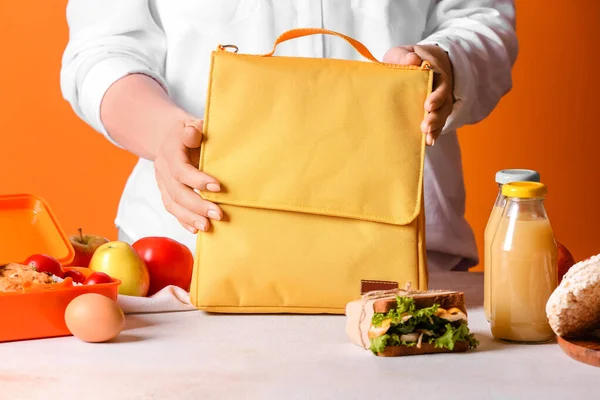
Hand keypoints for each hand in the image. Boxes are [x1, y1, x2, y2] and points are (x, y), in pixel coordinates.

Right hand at [154, 118, 222, 232]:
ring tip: (207, 227)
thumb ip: (194, 130)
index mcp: (170, 151)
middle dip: (198, 205)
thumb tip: (193, 133)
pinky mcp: (166, 192)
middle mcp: (163, 169)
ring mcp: (163, 182)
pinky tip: (196, 229)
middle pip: (177, 192)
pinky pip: (172, 209)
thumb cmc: (189, 132)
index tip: (218, 187)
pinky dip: (183, 220)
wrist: (170, 136)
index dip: (198, 180)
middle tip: (218, 214)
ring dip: (190, 217)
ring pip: (173, 204)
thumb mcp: (191, 124)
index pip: (181, 170)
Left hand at [383, 44, 454, 145]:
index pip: (440, 83)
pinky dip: (434, 132)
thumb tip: (413, 60)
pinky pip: (438, 123)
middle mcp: (440, 87)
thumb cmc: (408, 58)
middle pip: (444, 103)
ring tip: (427, 136)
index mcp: (435, 71)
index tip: (428, 104)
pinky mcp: (434, 111)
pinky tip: (429, 142)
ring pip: (442, 114)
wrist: (417, 62)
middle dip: (436, 115)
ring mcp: (439, 100)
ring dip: (436, 126)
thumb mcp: (404, 52)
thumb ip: (404, 55)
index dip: (436, 95)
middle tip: (425, 125)